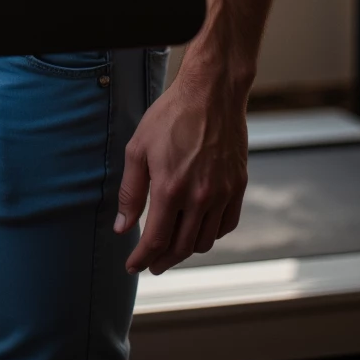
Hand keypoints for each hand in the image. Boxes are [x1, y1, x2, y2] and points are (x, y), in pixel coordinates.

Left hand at [115, 70, 247, 274]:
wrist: (211, 93)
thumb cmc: (171, 116)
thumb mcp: (139, 148)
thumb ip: (130, 192)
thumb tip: (122, 228)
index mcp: (171, 189)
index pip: (156, 240)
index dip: (142, 258)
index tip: (133, 266)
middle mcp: (199, 197)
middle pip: (182, 247)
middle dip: (163, 260)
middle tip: (152, 264)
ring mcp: (222, 193)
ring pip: (205, 241)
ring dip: (187, 250)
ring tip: (173, 245)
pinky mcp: (238, 186)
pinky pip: (226, 225)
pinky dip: (211, 234)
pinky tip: (198, 228)